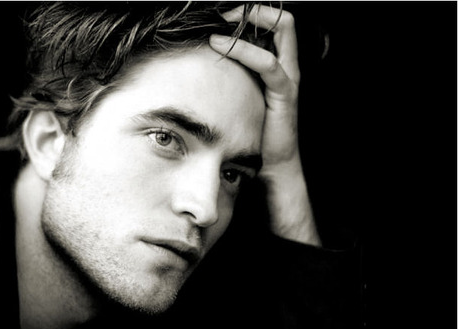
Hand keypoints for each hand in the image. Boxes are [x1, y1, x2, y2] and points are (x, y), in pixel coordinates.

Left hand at [209, 5, 320, 245]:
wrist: (270, 166)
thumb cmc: (250, 134)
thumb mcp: (234, 100)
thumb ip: (222, 81)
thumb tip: (188, 65)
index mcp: (273, 66)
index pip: (271, 24)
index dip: (249, 12)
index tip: (217, 12)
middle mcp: (284, 67)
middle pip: (281, 20)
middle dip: (252, 9)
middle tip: (222, 10)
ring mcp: (286, 79)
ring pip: (281, 31)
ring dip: (250, 20)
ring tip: (220, 21)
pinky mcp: (284, 94)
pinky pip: (270, 64)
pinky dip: (245, 51)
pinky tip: (220, 47)